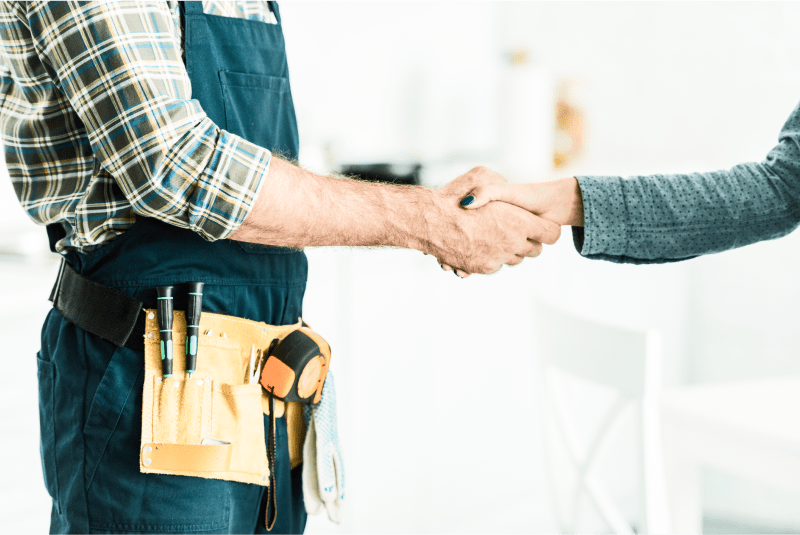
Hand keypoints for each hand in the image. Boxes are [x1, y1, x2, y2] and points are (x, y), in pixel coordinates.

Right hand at [425, 166, 560, 275]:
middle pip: (535, 250)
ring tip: (495, 236)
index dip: (546, 229)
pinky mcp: (483, 268)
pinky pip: (496, 266)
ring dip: (509, 250)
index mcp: (520, 221)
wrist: (429, 221)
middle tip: (516, 230)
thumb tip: (505, 188)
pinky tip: (479, 244)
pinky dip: (491, 257)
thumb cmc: (454, 196)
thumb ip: (499, 183)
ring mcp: (498, 258)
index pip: (551, 234)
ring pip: (515, 260)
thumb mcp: (481, 176)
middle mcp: (513, 243)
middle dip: (528, 241)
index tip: (538, 224)